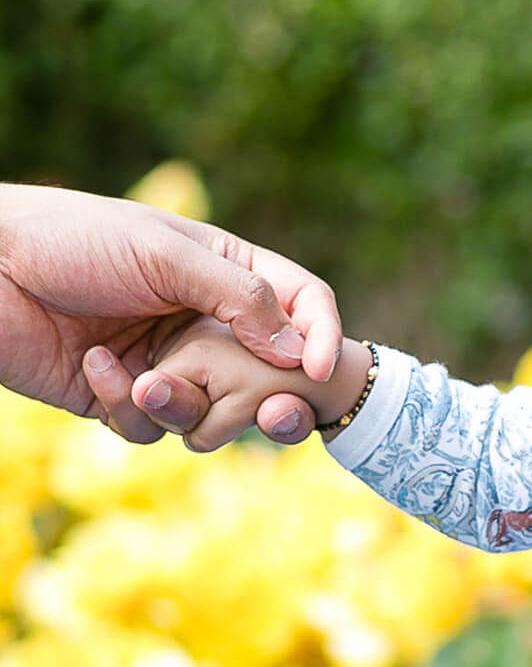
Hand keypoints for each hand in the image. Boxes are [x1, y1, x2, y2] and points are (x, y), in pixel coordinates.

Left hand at [0, 185, 339, 442]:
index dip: (321, 336)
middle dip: (271, 398)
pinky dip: (126, 406)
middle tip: (273, 415)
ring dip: (183, 406)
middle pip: (268, 372)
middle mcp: (204, 322)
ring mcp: (165, 363)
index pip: (300, 304)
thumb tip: (298, 351)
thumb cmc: (75, 239)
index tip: (321, 373)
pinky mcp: (119, 398)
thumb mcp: (166, 254)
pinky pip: (148, 427)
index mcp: (228, 271)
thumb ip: (240, 298)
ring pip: (210, 413)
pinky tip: (96, 366)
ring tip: (148, 385)